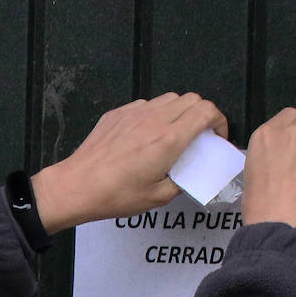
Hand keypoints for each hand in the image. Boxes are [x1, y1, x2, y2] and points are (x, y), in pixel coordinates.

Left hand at [29, 92, 228, 231]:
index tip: (216, 137)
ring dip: (178, 112)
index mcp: (168, 140)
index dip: (219, 121)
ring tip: (173, 134)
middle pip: (191, 99)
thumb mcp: (157, 197)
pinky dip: (154, 114)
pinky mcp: (117, 114)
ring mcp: (133, 113)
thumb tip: (189, 174)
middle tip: (198, 135)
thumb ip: (182, 181)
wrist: (76, 186)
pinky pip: (145, 105)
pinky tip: (146, 135)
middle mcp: (153, 120)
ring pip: (168, 99)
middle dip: (202, 115)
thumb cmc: (113, 195)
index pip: (206, 111)